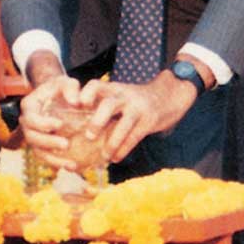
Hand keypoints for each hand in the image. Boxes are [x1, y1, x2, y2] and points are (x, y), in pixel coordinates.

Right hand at [19, 51, 90, 170]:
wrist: (58, 97)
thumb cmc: (61, 89)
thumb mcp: (66, 82)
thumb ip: (71, 87)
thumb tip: (77, 102)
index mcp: (29, 106)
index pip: (31, 118)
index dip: (43, 123)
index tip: (60, 124)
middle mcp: (27, 123)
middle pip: (31, 137)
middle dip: (48, 143)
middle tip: (66, 145)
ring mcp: (33, 136)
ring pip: (37, 152)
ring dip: (53, 160)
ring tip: (71, 164)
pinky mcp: (42, 146)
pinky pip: (46, 158)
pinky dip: (57, 164)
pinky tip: (74, 167)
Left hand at [86, 70, 200, 163]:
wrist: (169, 94)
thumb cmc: (135, 100)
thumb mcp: (119, 95)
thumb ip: (101, 105)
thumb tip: (76, 125)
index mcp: (113, 88)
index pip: (95, 85)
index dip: (84, 94)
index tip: (74, 106)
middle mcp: (124, 96)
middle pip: (108, 105)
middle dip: (97, 121)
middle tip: (88, 136)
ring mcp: (138, 107)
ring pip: (123, 124)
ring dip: (112, 142)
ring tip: (103, 156)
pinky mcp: (150, 120)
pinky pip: (135, 136)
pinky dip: (124, 149)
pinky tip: (115, 158)